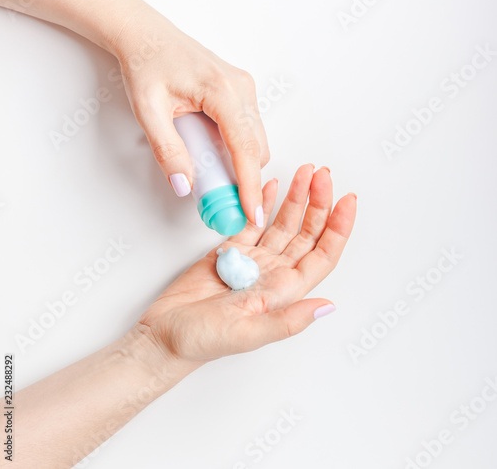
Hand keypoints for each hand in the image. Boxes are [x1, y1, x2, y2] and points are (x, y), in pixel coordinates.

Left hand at [112, 9, 268, 224]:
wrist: (146, 36)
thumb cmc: (146, 64)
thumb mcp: (147, 110)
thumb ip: (167, 150)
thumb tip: (185, 183)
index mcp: (222, 91)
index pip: (246, 149)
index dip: (251, 185)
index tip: (252, 211)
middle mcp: (241, 88)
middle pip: (258, 148)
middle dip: (244, 177)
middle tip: (219, 195)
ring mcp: (243, 88)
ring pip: (256, 140)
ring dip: (239, 162)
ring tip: (207, 167)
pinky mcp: (240, 91)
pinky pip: (248, 129)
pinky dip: (236, 148)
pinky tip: (211, 148)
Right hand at [138, 164, 356, 362]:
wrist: (166, 334)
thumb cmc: (203, 340)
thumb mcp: (248, 333)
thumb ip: (288, 320)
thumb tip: (328, 306)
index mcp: (284, 292)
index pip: (322, 255)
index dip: (338, 228)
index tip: (346, 200)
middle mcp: (274, 275)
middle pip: (306, 234)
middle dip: (318, 203)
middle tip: (323, 174)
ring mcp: (254, 261)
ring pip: (283, 225)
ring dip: (295, 199)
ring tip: (305, 173)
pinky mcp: (231, 252)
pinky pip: (253, 223)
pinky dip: (263, 204)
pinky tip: (273, 186)